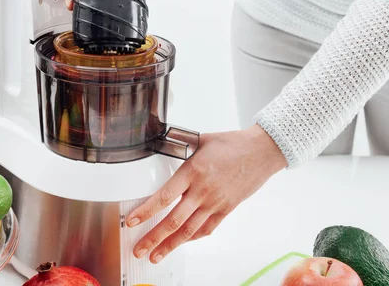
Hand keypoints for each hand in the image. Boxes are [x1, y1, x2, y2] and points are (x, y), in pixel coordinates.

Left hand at [126, 124, 286, 262]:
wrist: (262, 152)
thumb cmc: (234, 144)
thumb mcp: (202, 139)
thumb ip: (181, 142)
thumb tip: (162, 138)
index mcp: (193, 172)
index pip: (165, 197)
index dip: (146, 211)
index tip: (132, 221)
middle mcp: (202, 191)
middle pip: (174, 220)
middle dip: (153, 238)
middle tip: (139, 250)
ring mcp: (215, 203)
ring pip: (189, 230)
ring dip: (170, 245)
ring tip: (156, 255)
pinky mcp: (226, 209)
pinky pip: (207, 228)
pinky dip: (192, 238)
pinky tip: (181, 243)